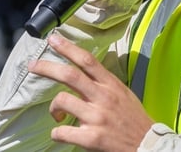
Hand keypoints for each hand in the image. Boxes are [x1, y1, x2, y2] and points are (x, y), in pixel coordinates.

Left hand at [28, 33, 154, 151]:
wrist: (147, 145)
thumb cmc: (134, 119)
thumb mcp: (124, 94)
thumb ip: (105, 84)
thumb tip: (85, 73)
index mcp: (111, 85)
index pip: (87, 60)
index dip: (68, 48)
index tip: (53, 39)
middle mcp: (103, 97)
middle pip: (70, 75)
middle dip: (47, 67)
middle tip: (33, 65)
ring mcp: (97, 117)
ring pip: (62, 101)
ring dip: (53, 108)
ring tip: (57, 115)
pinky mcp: (91, 138)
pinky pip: (62, 132)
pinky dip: (57, 132)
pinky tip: (62, 133)